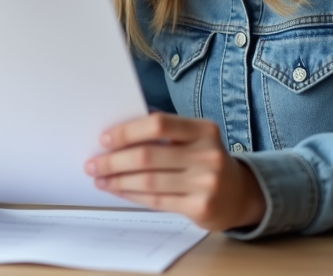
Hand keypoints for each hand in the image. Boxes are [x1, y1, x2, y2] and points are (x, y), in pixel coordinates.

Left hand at [85, 112, 265, 230]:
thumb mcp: (194, 138)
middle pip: (148, 156)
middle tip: (93, 163)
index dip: (128, 131)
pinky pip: (156, 200)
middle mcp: (208, 155)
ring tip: (100, 178)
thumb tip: (117, 132)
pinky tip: (118, 190)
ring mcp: (206, 183)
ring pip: (149, 181)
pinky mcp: (200, 208)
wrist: (239, 194)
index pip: (159, 124)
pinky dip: (131, 195)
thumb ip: (164, 131)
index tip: (104, 139)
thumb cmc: (205, 159)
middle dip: (114, 160)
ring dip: (118, 180)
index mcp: (204, 130)